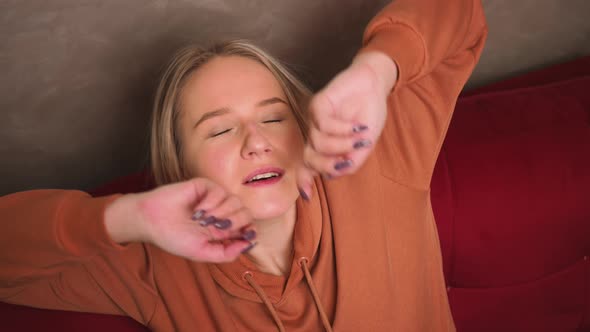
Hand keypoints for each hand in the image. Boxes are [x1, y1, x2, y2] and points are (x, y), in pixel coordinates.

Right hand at [105, 178, 255, 262]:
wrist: (151, 221)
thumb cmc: (174, 238)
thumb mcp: (201, 253)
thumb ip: (225, 254)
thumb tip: (249, 245)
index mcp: (223, 230)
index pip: (248, 227)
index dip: (250, 232)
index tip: (245, 236)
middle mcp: (222, 214)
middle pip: (246, 214)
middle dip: (234, 223)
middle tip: (215, 227)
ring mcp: (215, 199)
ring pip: (236, 202)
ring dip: (220, 214)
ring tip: (201, 221)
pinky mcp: (205, 186)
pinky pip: (220, 191)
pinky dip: (211, 203)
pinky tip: (197, 211)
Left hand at [298, 51, 397, 196]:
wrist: (374, 85)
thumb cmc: (368, 114)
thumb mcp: (365, 144)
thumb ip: (352, 161)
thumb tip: (334, 175)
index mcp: (325, 147)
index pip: (309, 167)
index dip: (305, 181)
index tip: (308, 197)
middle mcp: (316, 135)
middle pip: (310, 159)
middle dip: (328, 165)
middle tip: (346, 163)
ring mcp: (315, 120)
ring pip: (318, 144)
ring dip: (340, 145)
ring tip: (359, 140)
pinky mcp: (318, 104)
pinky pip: (323, 124)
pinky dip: (341, 130)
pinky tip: (355, 127)